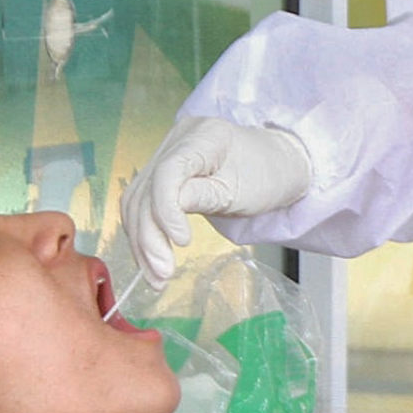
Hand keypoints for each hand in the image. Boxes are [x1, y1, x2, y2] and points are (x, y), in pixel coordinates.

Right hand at [121, 116, 314, 283]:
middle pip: (146, 190)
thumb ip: (203, 197)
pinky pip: (142, 206)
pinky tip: (151, 262)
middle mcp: (177, 139)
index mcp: (203, 135)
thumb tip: (166, 215)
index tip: (182, 243)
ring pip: (136, 202)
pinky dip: (144, 236)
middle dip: (149, 237)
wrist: (276, 166)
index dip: (166, 209)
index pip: (168, 171)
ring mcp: (166, 154)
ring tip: (157, 278)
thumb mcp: (242, 191)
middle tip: (162, 274)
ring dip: (141, 244)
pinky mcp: (161, 173)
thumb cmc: (267, 175)